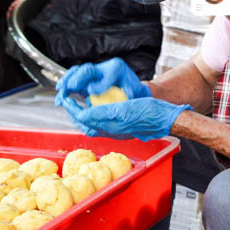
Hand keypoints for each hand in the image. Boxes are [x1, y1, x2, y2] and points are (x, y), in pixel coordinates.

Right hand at [55, 58, 150, 102]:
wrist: (132, 90)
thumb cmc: (134, 93)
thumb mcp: (134, 92)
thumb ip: (127, 92)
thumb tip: (117, 94)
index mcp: (116, 69)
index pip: (105, 73)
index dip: (97, 84)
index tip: (90, 92)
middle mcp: (103, 68)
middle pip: (86, 70)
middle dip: (75, 79)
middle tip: (66, 89)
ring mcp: (94, 73)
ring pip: (76, 72)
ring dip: (66, 82)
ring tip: (60, 92)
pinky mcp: (86, 80)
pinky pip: (73, 79)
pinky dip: (65, 87)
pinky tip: (61, 98)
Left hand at [59, 96, 191, 140]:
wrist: (164, 118)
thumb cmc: (147, 112)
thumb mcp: (122, 110)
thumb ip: (101, 114)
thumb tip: (82, 114)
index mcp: (109, 127)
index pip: (83, 119)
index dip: (72, 108)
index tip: (65, 98)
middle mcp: (110, 130)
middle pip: (84, 124)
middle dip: (72, 113)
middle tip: (66, 100)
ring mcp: (116, 130)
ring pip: (91, 124)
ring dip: (81, 114)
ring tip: (75, 104)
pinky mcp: (121, 127)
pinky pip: (101, 122)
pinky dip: (92, 114)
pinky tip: (93, 106)